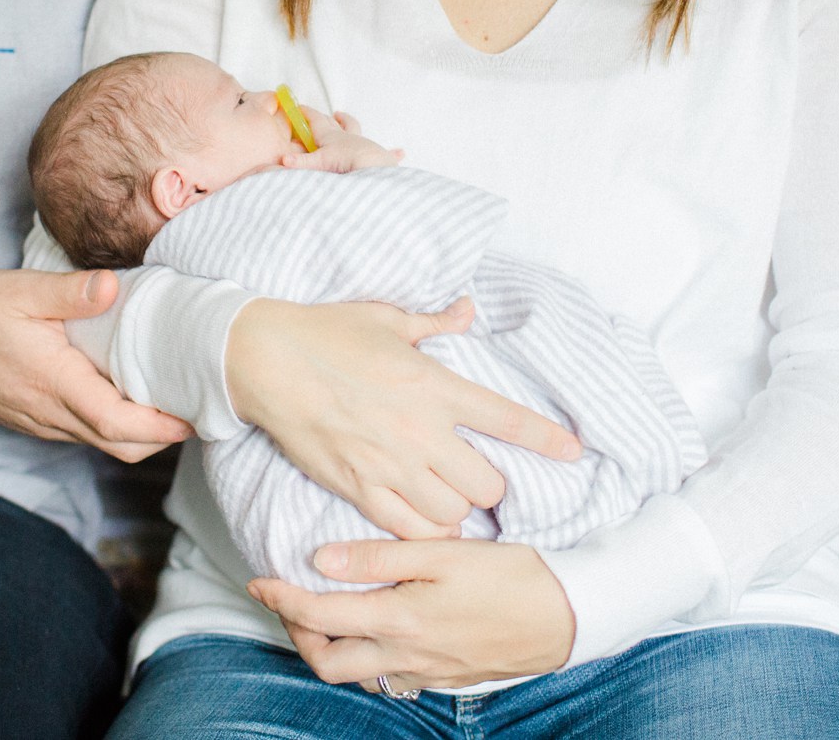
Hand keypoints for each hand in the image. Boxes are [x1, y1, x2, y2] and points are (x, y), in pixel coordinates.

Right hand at [0, 267, 193, 461]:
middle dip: (164, 436)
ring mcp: (41, 421)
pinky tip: (125, 392)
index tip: (197, 414)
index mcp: (53, 383)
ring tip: (171, 397)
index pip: (119, 422)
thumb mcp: (18, 292)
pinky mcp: (33, 418)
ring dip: (140, 431)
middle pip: (120, 445)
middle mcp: (50, 413)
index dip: (163, 425)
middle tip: (198, 406)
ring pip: (102, 441)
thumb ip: (69, 292)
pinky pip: (83, 431)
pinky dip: (113, 423)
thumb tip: (114, 286)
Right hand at [226, 297, 580, 537]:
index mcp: (434, 385)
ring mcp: (389, 463)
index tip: (573, 452)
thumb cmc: (325, 332)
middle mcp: (420, 430)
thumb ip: (433, 322)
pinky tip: (421, 517)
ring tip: (449, 498)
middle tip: (478, 476)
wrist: (265, 359)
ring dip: (458, 509)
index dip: (548, 440)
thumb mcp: (386, 318)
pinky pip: (408, 527)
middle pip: (488, 483)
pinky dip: (423, 528)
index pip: (507, 419)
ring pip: (453, 512)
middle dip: (492, 484)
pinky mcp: (356, 486)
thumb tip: (467, 310)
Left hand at [248, 538, 575, 690]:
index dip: (282, 599)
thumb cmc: (511, 576)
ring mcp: (425, 673)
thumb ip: (379, 556)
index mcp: (399, 620)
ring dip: (329, 648)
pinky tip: (372, 631)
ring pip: (356, 676)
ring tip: (324, 613)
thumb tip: (321, 560)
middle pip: (327, 663)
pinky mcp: (443, 678)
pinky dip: (365, 659)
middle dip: (298, 634)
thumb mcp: (444, 553)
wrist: (569, 617)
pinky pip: (388, 680)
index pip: (320, 615)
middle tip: (289, 601)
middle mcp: (405, 656)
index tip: (260, 581)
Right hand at [279, 108, 403, 173]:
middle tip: (321, 113)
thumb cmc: (346, 164)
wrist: (374, 169)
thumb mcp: (319, 164)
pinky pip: (387, 154)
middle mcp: (347, 137)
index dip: (306, 113)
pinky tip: (401, 152)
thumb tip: (281, 162)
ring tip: (343, 118)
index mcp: (331, 136)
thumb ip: (299, 164)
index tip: (297, 107)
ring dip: (348, 123)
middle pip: (334, 122)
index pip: (315, 120)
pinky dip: (393, 153)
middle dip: (326, 117)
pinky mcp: (379, 157)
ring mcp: (363, 145)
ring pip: (354, 129)